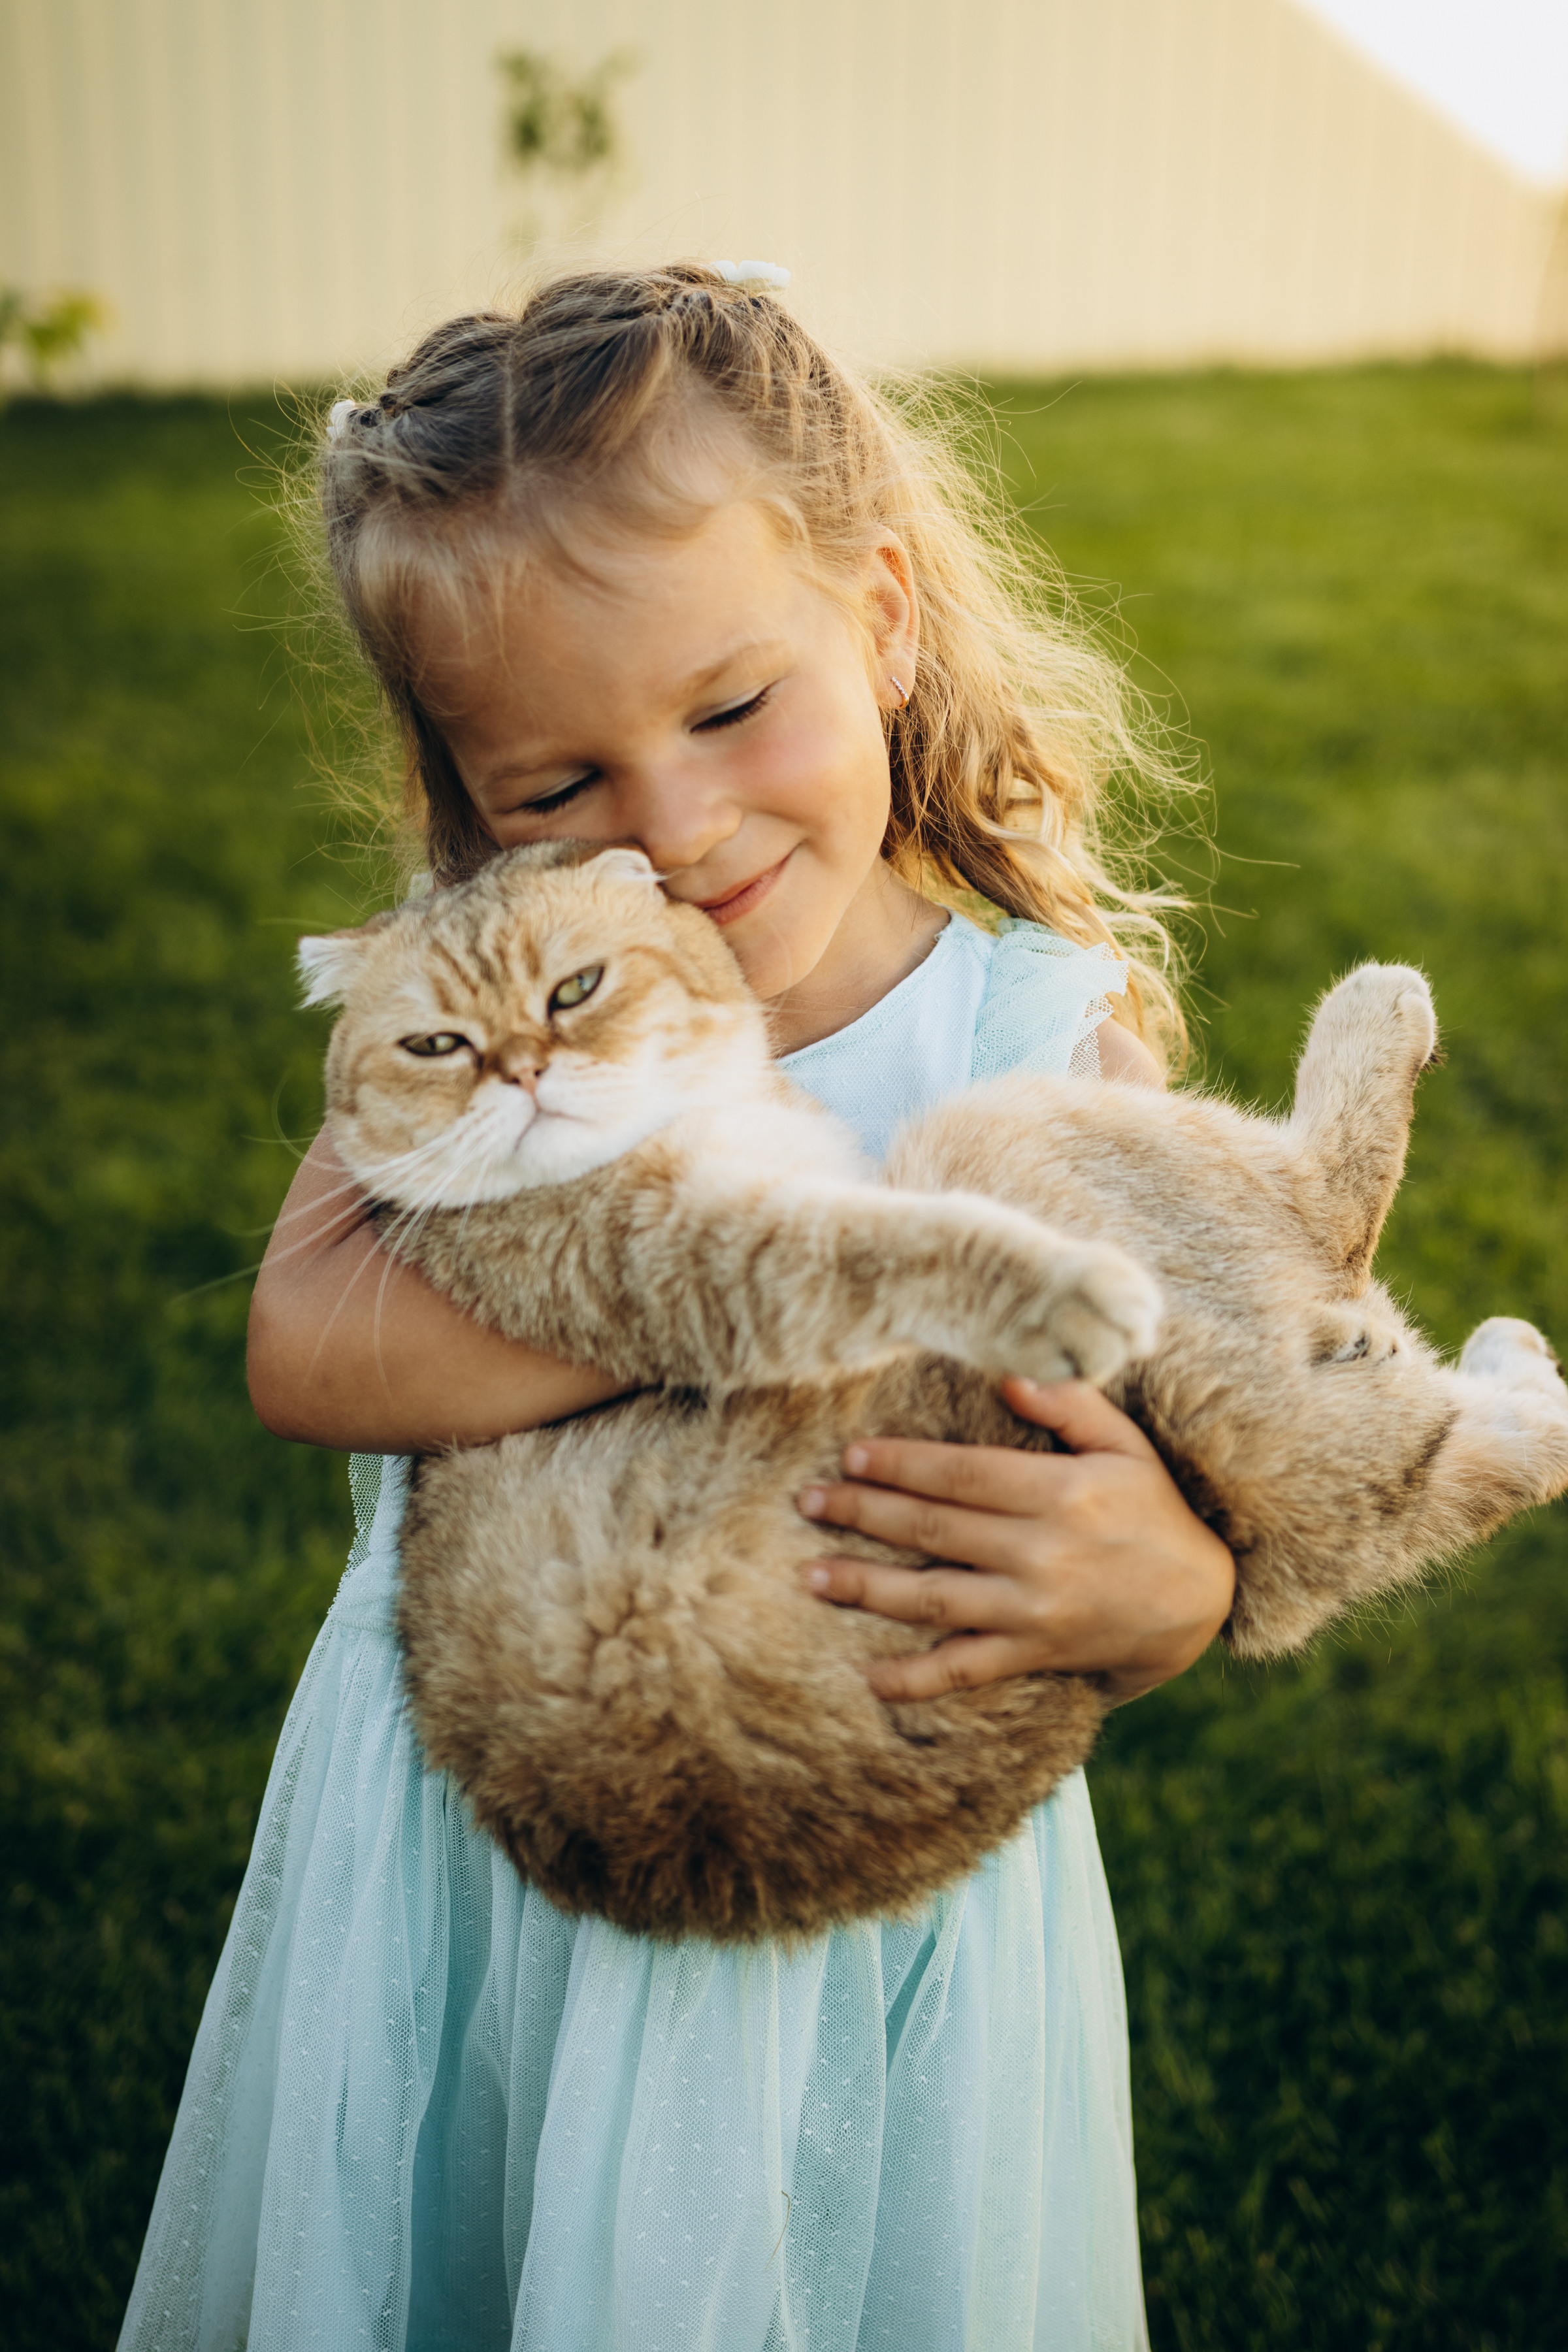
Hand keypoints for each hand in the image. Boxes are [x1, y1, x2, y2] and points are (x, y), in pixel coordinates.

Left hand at [796, 1379, 1234, 1704]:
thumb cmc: (1154, 1511)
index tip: (851, 1455)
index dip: (902, 1465)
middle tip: (807, 1502)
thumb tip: (1009, 1375)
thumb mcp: (1126, 1446)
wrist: (1199, 1603)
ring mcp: (1035, 1610)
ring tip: (813, 1575)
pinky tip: (871, 1677)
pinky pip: (967, 1670)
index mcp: (1061, 1494)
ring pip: (936, 1598)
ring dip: (868, 1587)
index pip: (962, 1474)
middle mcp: (1041, 1553)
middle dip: (864, 1513)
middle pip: (934, 1530)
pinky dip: (918, 1678)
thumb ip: (1070, 1404)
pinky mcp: (1036, 1654)